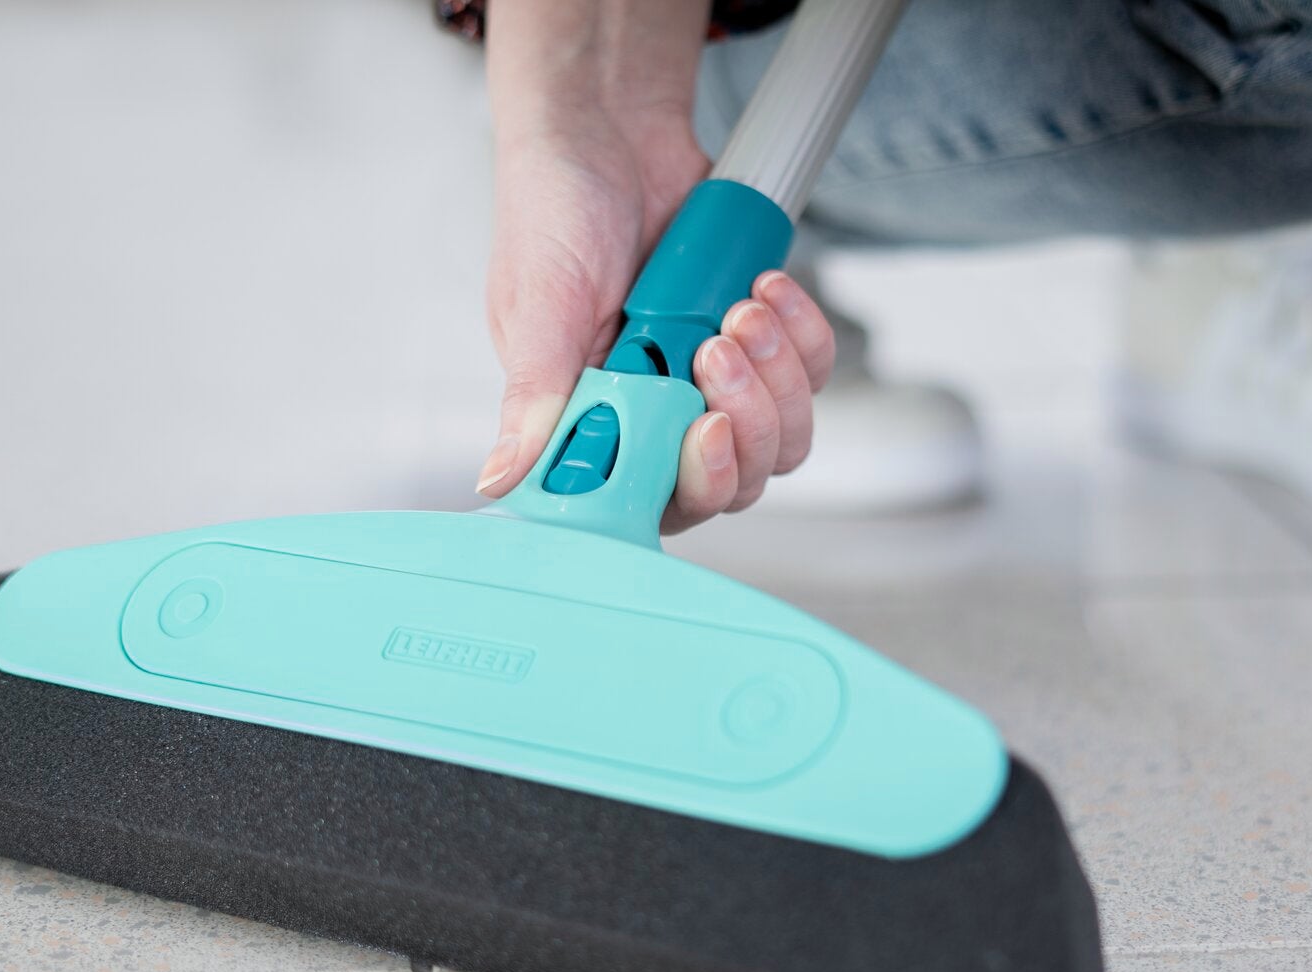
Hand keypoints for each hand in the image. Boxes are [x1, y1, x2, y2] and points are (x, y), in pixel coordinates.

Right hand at [476, 1, 835, 532]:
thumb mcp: (537, 308)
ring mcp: (711, 383)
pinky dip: (801, 335)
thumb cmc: (555, 212)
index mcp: (593, 424)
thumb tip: (501, 480)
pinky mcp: (759, 344)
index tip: (702, 429)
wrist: (610, 129)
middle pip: (733, 482)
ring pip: (782, 436)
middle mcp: (655, 415)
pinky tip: (765, 288)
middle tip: (715, 346)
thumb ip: (533, 399)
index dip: (692, 484)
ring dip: (776, 377)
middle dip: (743, 419)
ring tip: (741, 309)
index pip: (654, 503)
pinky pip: (810, 373)